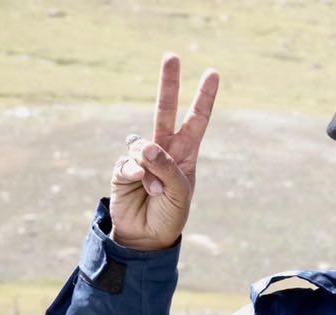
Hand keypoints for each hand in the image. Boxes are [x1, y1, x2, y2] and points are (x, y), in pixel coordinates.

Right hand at [109, 54, 218, 250]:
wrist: (147, 237)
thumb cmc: (171, 214)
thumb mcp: (180, 193)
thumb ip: (167, 168)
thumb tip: (145, 146)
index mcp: (186, 153)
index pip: (197, 120)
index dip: (204, 98)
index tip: (213, 73)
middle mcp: (164, 149)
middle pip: (165, 111)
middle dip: (168, 84)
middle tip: (171, 56)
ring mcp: (142, 157)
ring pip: (144, 143)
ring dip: (152, 167)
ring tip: (156, 190)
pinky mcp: (122, 168)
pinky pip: (128, 163)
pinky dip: (135, 176)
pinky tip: (139, 188)